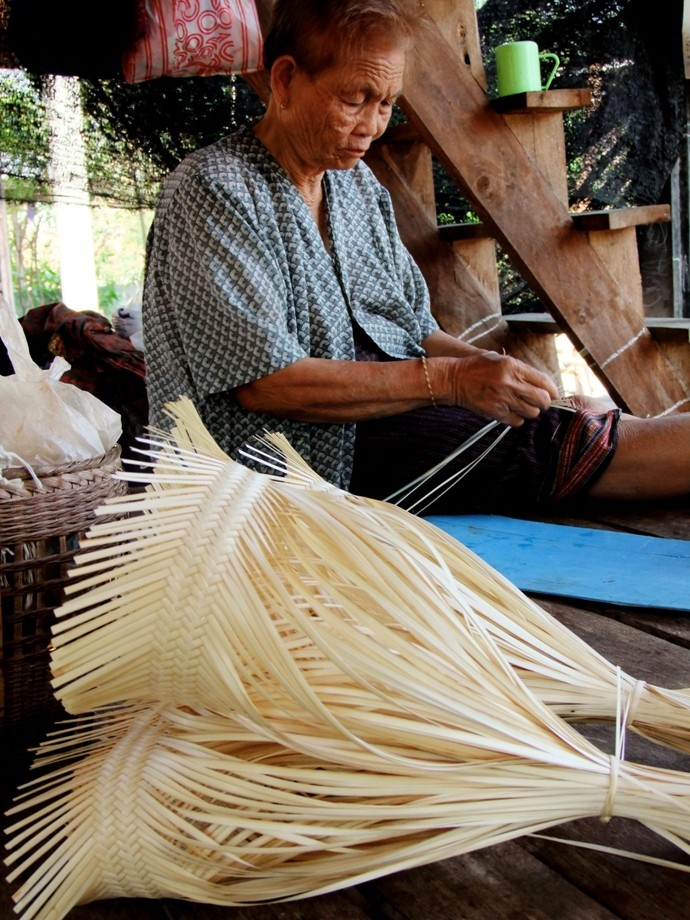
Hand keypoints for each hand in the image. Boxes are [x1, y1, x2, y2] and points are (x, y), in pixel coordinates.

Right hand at [442, 352, 559, 426]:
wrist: (453, 379)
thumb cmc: (476, 367)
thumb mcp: (500, 359)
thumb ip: (520, 369)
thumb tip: (542, 383)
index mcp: (513, 367)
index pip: (544, 382)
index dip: (553, 390)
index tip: (553, 394)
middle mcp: (510, 383)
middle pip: (542, 400)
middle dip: (544, 402)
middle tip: (540, 402)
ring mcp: (503, 399)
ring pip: (532, 412)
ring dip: (531, 411)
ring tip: (523, 406)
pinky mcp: (495, 412)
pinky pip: (517, 421)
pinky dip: (518, 418)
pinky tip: (512, 412)